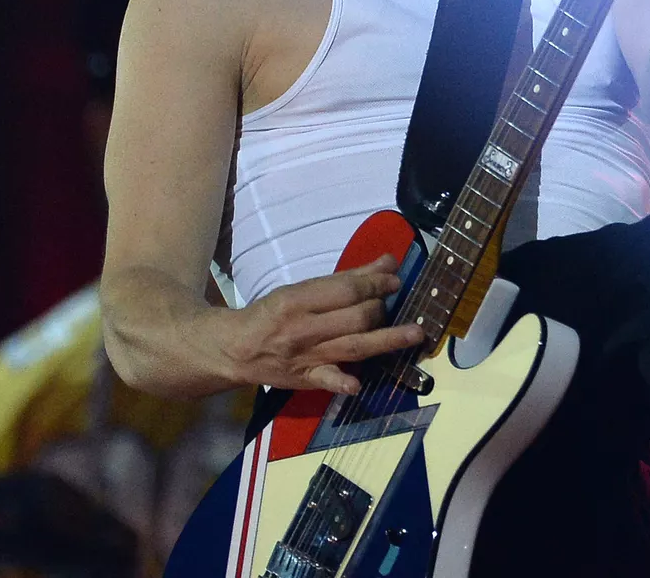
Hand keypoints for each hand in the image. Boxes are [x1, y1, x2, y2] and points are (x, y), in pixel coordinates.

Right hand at [215, 255, 424, 394]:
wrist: (234, 349)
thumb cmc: (272, 314)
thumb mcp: (300, 290)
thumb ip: (345, 279)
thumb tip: (388, 263)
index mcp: (298, 300)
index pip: (345, 290)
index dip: (375, 283)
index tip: (395, 278)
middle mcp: (303, 328)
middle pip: (353, 318)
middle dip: (379, 308)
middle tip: (391, 301)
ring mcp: (305, 356)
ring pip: (351, 346)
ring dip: (386, 340)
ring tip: (415, 334)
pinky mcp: (305, 380)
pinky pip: (325, 381)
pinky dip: (341, 383)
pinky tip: (358, 384)